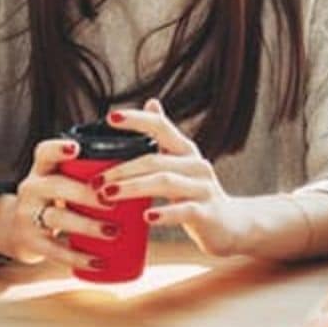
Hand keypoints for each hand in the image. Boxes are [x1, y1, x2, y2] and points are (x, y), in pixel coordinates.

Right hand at [0, 138, 110, 269]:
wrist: (15, 230)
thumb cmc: (51, 201)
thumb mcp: (58, 181)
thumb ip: (84, 174)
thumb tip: (135, 172)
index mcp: (41, 170)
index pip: (44, 153)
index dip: (58, 149)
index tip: (76, 149)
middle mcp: (31, 189)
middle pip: (57, 186)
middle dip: (86, 194)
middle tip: (113, 202)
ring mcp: (28, 216)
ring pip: (58, 217)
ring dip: (88, 225)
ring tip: (114, 232)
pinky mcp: (31, 242)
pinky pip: (56, 250)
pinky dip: (79, 257)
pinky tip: (99, 262)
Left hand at [103, 98, 246, 256]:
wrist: (231, 226)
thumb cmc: (196, 194)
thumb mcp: (181, 164)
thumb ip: (164, 138)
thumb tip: (151, 100)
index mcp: (185, 150)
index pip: (161, 126)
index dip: (137, 119)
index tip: (111, 117)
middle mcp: (196, 164)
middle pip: (155, 159)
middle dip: (122, 168)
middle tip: (96, 180)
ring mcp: (203, 188)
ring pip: (165, 182)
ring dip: (133, 188)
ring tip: (108, 195)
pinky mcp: (207, 213)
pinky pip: (183, 210)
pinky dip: (163, 213)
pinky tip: (146, 217)